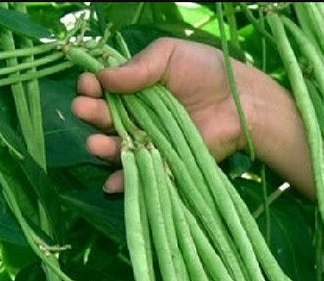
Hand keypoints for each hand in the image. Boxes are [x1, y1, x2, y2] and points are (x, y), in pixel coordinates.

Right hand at [71, 38, 264, 190]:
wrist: (239, 103)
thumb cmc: (206, 72)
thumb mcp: (169, 55)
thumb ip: (138, 66)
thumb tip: (104, 77)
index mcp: (134, 86)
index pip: (103, 88)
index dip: (91, 86)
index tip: (89, 84)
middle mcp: (136, 114)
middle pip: (104, 118)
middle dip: (90, 113)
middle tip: (85, 109)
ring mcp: (149, 140)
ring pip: (117, 146)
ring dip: (101, 146)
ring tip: (95, 143)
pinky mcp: (163, 163)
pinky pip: (140, 173)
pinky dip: (123, 181)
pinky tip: (111, 183)